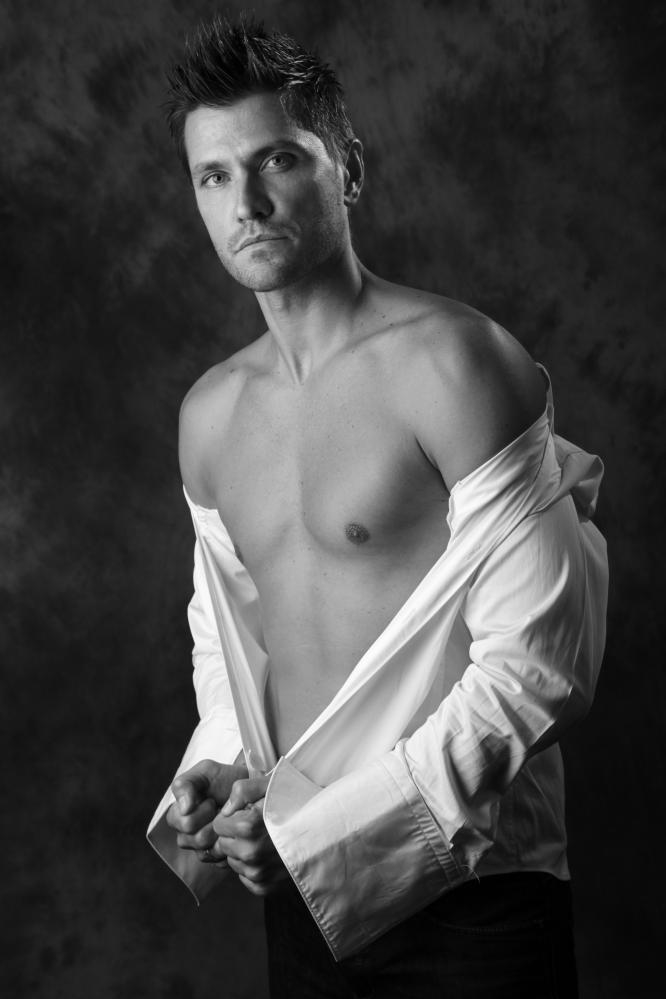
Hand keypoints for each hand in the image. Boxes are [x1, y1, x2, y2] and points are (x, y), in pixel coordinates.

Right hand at [165, 758, 247, 864]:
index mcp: (179, 815)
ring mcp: (202, 847)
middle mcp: (187, 834)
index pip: (183, 824)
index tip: (211, 800)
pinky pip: (219, 859)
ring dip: (222, 832)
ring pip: (206, 851)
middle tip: (221, 809)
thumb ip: (185, 784)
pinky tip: (234, 831)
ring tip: (228, 819)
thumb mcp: (204, 772)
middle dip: (212, 822)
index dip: (200, 812)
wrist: (249, 786)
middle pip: (194, 840)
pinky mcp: (218, 857)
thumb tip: (184, 808)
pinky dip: (229, 844)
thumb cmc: (224, 778)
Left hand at [211, 776, 289, 895]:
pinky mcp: (266, 887)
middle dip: (234, 835)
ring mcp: (258, 872)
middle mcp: (250, 853)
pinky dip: (253, 869)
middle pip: (223, 844)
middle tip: (257, 828)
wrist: (327, 829)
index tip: (247, 814)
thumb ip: (242, 790)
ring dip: (242, 853)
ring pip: (233, 862)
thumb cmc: (299, 803)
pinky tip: (268, 857)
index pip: (218, 825)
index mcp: (247, 826)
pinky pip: (246, 878)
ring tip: (265, 841)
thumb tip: (225, 810)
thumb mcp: (272, 785)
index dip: (231, 817)